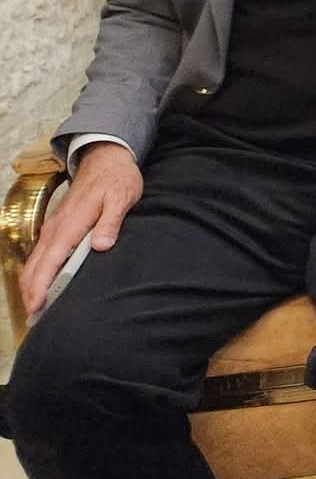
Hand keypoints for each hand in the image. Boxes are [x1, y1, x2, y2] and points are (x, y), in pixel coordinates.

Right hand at [19, 141, 140, 315]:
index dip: (40, 286)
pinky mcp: (58, 228)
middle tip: (35, 319)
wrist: (106, 159)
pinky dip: (38, 272)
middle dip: (31, 292)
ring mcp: (54, 227)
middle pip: (36, 266)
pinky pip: (42, 255)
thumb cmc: (116, 180)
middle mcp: (56, 228)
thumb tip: (100, 246)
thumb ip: (110, 223)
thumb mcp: (120, 199)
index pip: (49, 261)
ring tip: (37, 309)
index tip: (36, 307)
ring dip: (33, 284)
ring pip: (36, 261)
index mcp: (70, 224)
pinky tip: (43, 285)